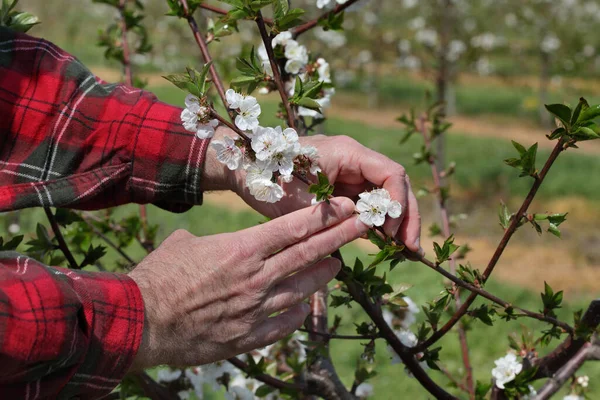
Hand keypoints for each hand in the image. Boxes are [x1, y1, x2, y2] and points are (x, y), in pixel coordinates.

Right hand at [128, 197, 367, 368]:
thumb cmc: (159, 276)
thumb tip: (211, 245)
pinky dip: (297, 313)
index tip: (347, 207)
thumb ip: (211, 243)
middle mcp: (256, 278)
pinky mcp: (249, 336)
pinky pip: (285, 324)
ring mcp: (255, 309)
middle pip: (308, 255)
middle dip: (340, 238)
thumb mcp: (184, 244)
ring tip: (337, 266)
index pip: (294, 228)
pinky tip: (304, 307)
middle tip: (363, 226)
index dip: (325, 216)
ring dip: (323, 276)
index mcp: (241, 249)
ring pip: (303, 290)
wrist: (141, 322)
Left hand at [226, 133, 421, 253]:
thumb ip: (335, 212)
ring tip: (406, 253)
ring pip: (386, 196)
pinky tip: (388, 246)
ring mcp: (351, 174)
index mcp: (348, 152)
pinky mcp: (344, 189)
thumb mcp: (302, 199)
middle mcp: (355, 160)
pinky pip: (369, 205)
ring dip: (397, 222)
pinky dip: (379, 224)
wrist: (247, 171)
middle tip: (412, 249)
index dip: (398, 203)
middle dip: (406, 216)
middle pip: (395, 185)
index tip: (393, 231)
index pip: (391, 174)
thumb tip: (369, 227)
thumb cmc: (270, 178)